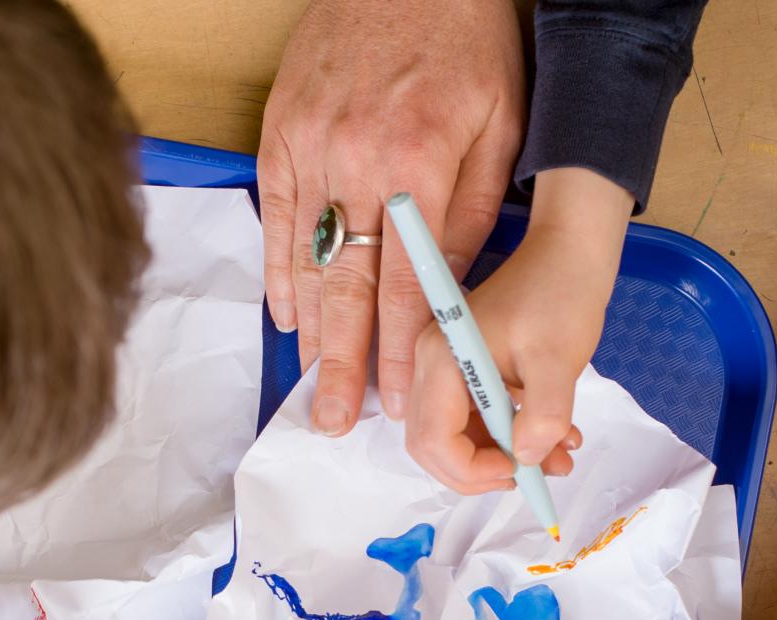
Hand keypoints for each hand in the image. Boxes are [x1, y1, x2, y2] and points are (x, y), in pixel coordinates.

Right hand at [258, 0, 523, 435]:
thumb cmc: (466, 40)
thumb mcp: (501, 124)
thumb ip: (474, 211)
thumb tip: (453, 292)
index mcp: (414, 165)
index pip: (406, 286)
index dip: (401, 352)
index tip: (398, 402)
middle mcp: (352, 162)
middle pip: (346, 288)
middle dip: (344, 364)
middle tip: (335, 423)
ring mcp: (307, 147)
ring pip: (306, 259)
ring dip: (310, 329)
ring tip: (313, 384)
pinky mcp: (280, 132)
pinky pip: (275, 216)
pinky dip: (280, 269)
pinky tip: (288, 314)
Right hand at [407, 167, 631, 492]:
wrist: (570, 255)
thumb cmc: (561, 295)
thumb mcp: (558, 360)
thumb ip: (544, 415)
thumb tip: (528, 459)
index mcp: (442, 360)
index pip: (433, 440)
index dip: (471, 470)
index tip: (518, 470)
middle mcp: (431, 366)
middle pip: (433, 446)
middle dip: (480, 472)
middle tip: (529, 477)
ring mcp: (446, 369)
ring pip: (457, 438)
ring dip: (502, 459)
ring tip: (558, 459)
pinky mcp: (467, 372)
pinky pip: (476, 421)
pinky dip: (510, 439)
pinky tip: (555, 438)